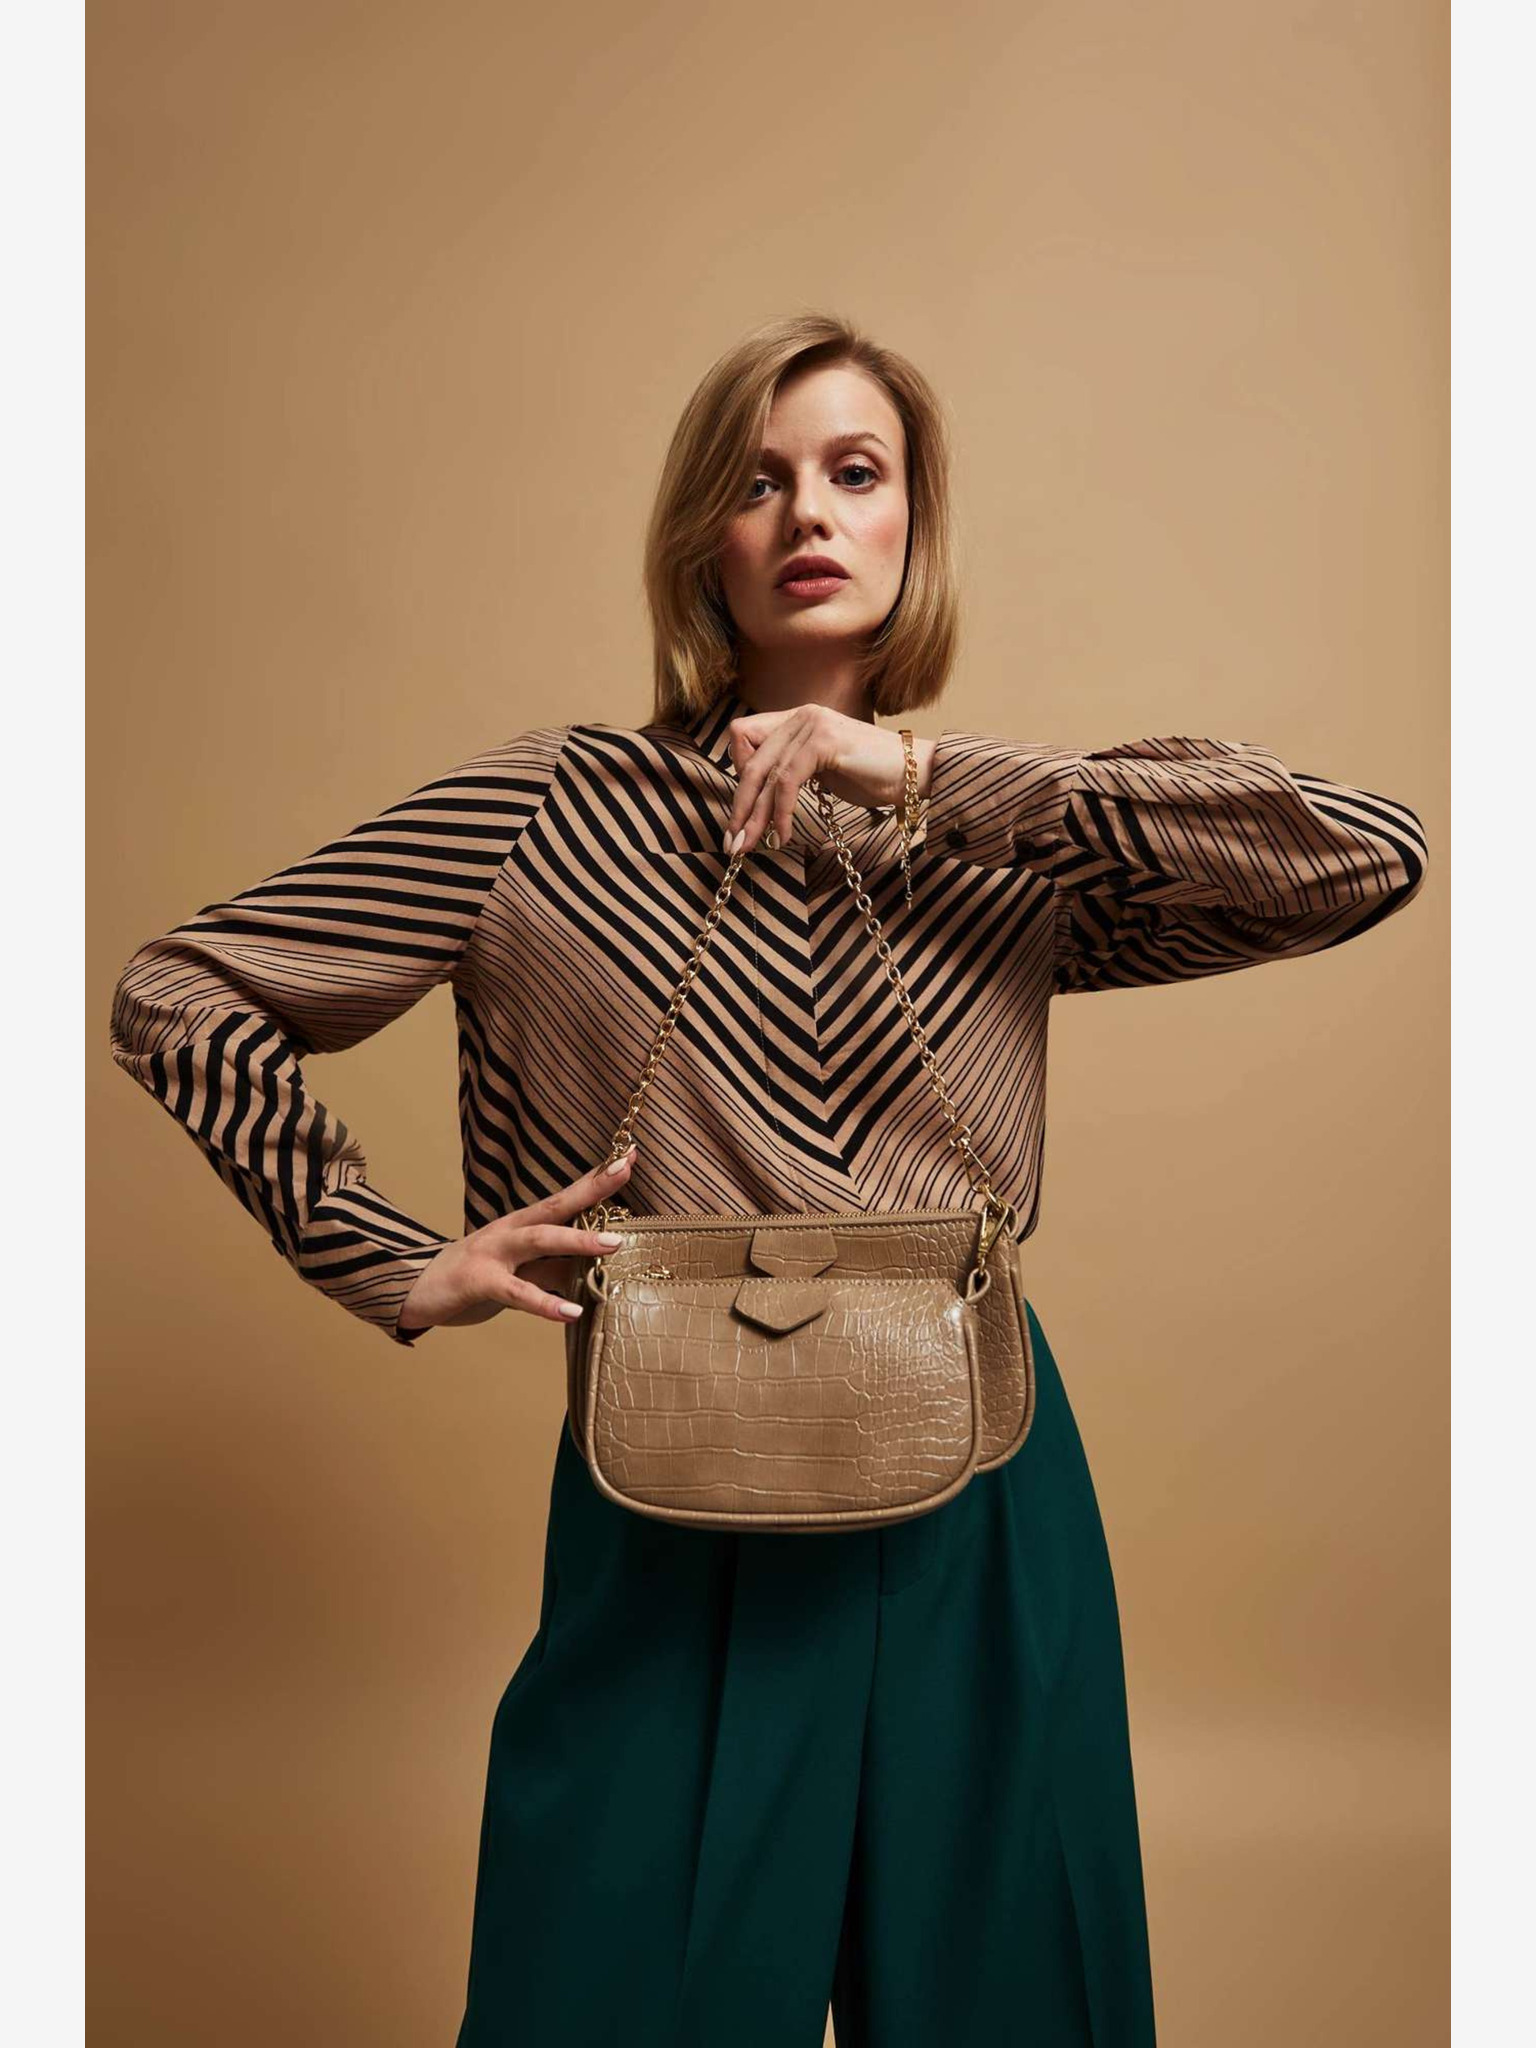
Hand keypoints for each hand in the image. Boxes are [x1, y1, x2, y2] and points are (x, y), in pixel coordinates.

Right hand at [396, 1145, 637, 1334]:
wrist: (413, 1289)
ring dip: (577, 1241)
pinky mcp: (478, 1282)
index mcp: (522, 1225)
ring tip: (614, 1244)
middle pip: (555, 1205)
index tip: (629, 1156)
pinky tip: (571, 1311)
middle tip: (625, 1170)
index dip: (596, 1178)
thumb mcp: (522, 1270)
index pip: (565, 1197)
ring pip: (538, 1240)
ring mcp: (492, 1253)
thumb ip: (556, 1266)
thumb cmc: (474, 1278)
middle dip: (592, 1188)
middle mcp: (509, 1231)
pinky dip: (544, 1303)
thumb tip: (597, 1266)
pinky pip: (516, 1292)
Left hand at [721, 702, 933, 857]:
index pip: (743, 735)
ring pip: (766, 775)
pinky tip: (784, 835)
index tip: (745, 808)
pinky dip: (781, 812)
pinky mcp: (824, 741)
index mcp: (797, 718)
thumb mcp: (822, 770)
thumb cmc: (873, 777)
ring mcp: (812, 724)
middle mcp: (801, 715)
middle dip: (739, 806)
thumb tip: (757, 797)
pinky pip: (787, 781)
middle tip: (732, 842)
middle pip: (749, 760)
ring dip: (755, 816)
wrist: (916, 773)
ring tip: (751, 846)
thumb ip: (792, 770)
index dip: (739, 772)